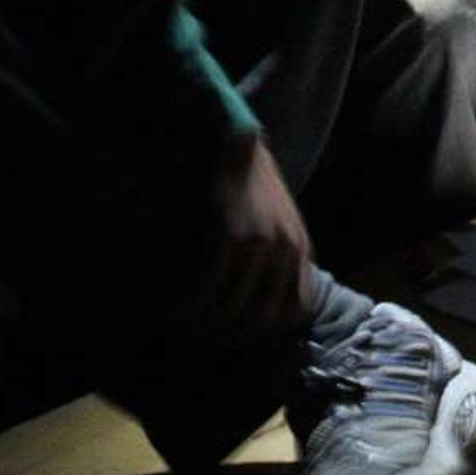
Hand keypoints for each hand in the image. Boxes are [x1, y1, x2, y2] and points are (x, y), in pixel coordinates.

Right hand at [191, 135, 314, 346]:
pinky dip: (190, 307)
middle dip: (230, 337)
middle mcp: (288, 251)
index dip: (268, 329)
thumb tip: (260, 298)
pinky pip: (210, 288)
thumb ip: (278, 257)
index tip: (238, 332)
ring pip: (234, 310)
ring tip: (182, 328)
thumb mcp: (277, 220)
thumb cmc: (250, 180)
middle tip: (202, 339)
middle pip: (262, 319)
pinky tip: (174, 310)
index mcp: (301, 249)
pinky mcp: (232, 235)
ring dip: (205, 328)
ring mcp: (262, 244)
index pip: (296, 311)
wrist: (235, 134)